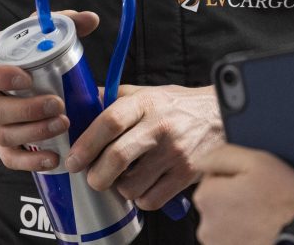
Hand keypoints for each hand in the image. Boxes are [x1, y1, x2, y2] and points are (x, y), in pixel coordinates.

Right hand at [0, 10, 98, 170]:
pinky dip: (30, 161)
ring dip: (34, 133)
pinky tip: (54, 157)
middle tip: (57, 104)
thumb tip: (91, 18)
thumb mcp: (28, 34)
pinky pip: (9, 157)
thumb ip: (58, 23)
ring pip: (2, 136)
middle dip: (26, 110)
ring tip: (63, 125)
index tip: (27, 78)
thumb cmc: (15, 54)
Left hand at [65, 83, 222, 209]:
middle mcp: (160, 126)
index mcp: (146, 102)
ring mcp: (175, 153)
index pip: (110, 121)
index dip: (86, 143)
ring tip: (127, 175)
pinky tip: (145, 183)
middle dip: (96, 175)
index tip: (73, 159)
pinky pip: (150, 200)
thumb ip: (113, 100)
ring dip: (120, 187)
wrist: (220, 116)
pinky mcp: (186, 175)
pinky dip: (141, 198)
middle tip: (93, 177)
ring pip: (131, 186)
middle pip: (117, 158)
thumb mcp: (146, 92)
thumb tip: (79, 106)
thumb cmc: (177, 106)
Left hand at [194, 144, 293, 244]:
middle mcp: (205, 227)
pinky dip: (246, 237)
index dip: (235, 176)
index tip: (254, 182)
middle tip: (261, 200)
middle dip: (234, 198)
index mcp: (206, 198)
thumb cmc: (285, 199)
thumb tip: (200, 161)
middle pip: (217, 202)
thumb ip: (221, 155)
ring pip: (226, 224)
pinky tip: (263, 232)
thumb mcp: (256, 161)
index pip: (212, 177)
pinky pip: (235, 241)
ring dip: (240, 219)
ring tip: (264, 218)